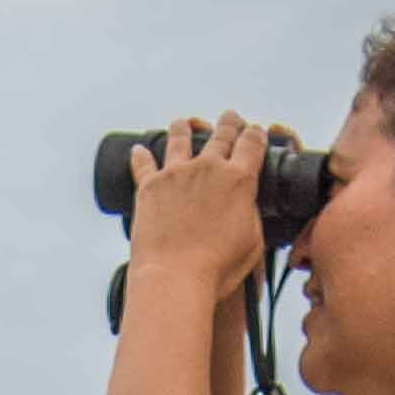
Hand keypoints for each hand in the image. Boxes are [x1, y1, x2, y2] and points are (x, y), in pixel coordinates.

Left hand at [122, 111, 275, 284]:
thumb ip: (250, 214)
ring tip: (184, 123)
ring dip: (184, 128)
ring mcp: (176, 173)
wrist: (175, 276)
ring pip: (180, 138)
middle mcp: (207, 168)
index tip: (256, 132)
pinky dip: (140, 156)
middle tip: (230, 117)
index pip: (252, 143)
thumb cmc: (216, 268)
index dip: (256, 134)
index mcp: (238, 180)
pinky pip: (143, 163)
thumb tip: (245, 202)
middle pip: (221, 134)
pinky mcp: (149, 185)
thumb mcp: (252, 242)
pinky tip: (138, 150)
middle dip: (228, 123)